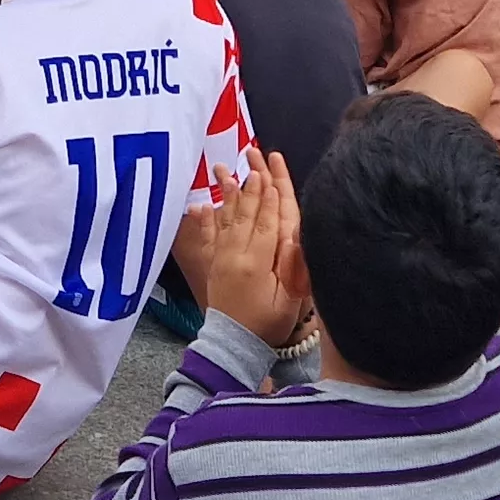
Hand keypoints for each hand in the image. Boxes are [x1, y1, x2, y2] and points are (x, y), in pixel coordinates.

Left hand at [174, 151, 311, 346]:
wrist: (234, 345)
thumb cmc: (267, 325)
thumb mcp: (289, 300)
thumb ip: (293, 267)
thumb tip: (295, 235)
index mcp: (258, 262)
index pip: (268, 221)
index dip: (272, 194)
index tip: (272, 169)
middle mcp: (237, 254)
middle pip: (247, 211)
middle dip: (252, 182)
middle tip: (252, 154)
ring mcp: (222, 257)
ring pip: (228, 217)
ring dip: (229, 191)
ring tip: (226, 168)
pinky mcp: (214, 264)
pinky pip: (210, 235)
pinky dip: (207, 217)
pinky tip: (204, 203)